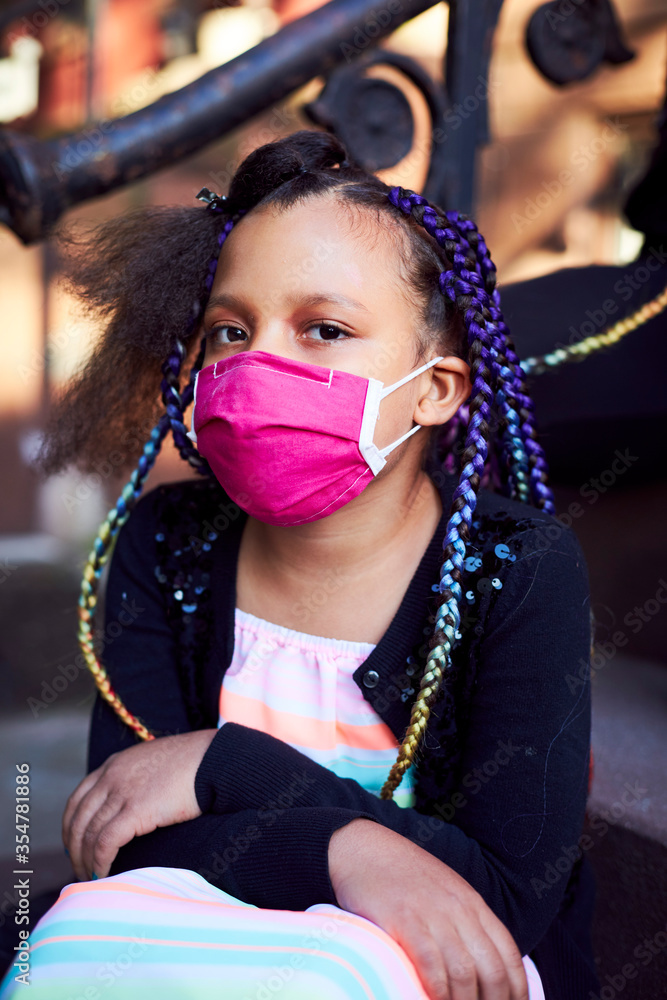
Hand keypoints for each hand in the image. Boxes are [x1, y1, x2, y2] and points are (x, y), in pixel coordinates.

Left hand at [63, 729, 217, 881]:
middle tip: (79, 870)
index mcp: (114, 765)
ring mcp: (122, 791)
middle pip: (78, 819)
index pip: (78, 799)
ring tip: (91, 879)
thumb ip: (136, 780)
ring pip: (89, 833)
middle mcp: (112, 776)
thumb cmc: (194, 763)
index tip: (74, 846)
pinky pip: (106, 842)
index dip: (71, 827)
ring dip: (85, 860)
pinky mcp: (136, 810)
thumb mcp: (154, 764)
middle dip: (74, 849)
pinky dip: (100, 862)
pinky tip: (103, 875)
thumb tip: (133, 806)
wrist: (214, 758)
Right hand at [328, 819, 528, 999]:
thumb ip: (464, 924)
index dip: (517, 991)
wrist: (363, 848)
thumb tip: (482, 968)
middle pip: (493, 970)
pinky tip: (434, 998)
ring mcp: (432, 912)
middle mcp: (459, 908)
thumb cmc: (402, 877)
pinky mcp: (404, 918)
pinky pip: (430, 961)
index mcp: (473, 903)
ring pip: (465, 971)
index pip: (510, 955)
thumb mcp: (444, 894)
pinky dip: (437, 988)